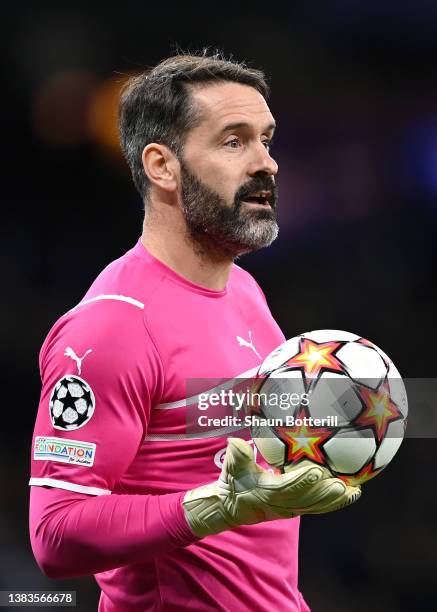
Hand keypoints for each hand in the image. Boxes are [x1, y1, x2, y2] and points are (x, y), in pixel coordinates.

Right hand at [183, 438, 360, 536]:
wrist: (233, 505)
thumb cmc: (234, 482)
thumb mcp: (232, 468)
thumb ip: (237, 456)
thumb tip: (235, 442)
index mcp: (265, 491)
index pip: (285, 487)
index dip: (300, 481)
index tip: (315, 471)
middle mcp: (281, 503)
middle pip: (306, 499)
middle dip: (323, 493)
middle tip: (340, 484)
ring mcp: (291, 508)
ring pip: (316, 506)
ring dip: (334, 500)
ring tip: (353, 491)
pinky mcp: (298, 508)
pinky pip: (319, 507)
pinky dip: (336, 503)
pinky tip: (352, 494)